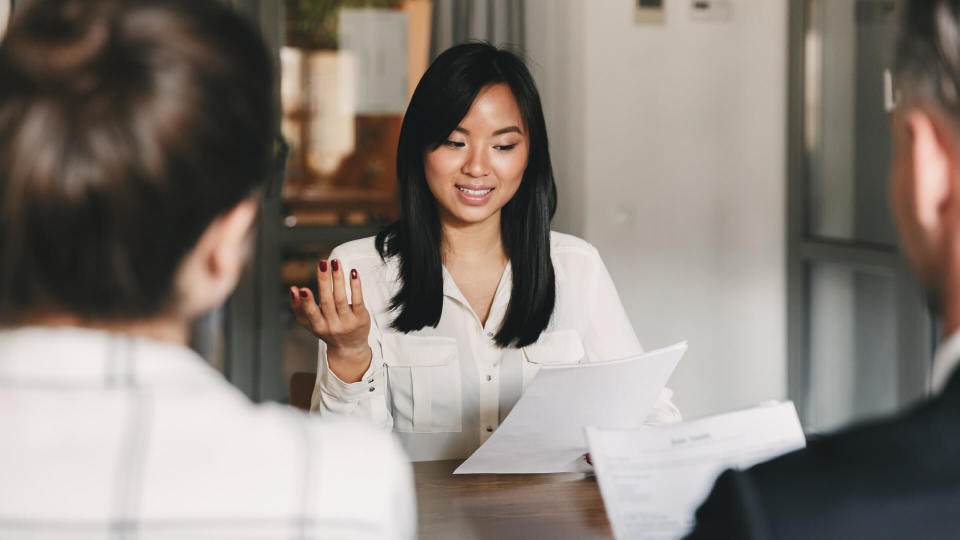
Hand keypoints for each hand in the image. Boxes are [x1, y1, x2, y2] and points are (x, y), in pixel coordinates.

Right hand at [290, 258, 371, 382]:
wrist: (349, 348)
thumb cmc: (327, 330)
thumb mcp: (308, 323)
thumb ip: (298, 306)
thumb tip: (293, 289)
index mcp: (318, 325)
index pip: (312, 313)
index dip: (307, 302)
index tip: (303, 289)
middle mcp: (332, 324)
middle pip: (328, 301)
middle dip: (324, 281)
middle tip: (322, 264)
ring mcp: (347, 321)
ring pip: (342, 298)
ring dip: (338, 279)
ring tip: (335, 263)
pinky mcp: (361, 317)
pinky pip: (358, 300)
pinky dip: (355, 286)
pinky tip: (353, 273)